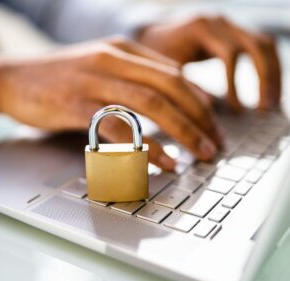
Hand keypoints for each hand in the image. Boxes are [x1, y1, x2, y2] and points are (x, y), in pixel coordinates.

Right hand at [0, 38, 222, 169]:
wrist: (14, 78)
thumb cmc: (63, 78)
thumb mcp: (104, 67)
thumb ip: (136, 78)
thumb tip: (170, 99)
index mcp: (124, 50)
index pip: (176, 74)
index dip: (201, 101)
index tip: (213, 125)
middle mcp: (114, 60)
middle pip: (172, 87)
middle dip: (200, 118)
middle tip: (215, 144)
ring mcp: (96, 81)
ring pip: (152, 104)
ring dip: (183, 131)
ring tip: (201, 154)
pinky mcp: (78, 104)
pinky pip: (121, 126)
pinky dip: (146, 145)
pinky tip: (164, 161)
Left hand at [138, 16, 280, 110]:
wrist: (154, 34)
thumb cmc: (154, 54)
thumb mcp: (163, 70)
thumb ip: (181, 87)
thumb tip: (204, 114)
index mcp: (200, 28)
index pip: (229, 55)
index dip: (235, 84)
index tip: (236, 110)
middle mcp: (218, 22)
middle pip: (256, 46)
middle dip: (264, 79)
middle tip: (264, 109)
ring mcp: (228, 25)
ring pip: (264, 45)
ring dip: (272, 74)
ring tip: (270, 103)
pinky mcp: (232, 33)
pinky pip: (259, 47)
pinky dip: (266, 68)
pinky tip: (264, 90)